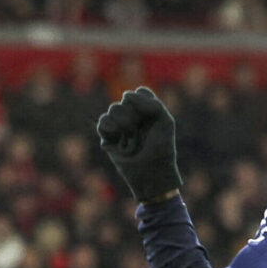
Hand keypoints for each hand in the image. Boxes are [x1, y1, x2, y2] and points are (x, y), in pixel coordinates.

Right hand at [95, 87, 183, 203]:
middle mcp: (133, 114)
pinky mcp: (108, 136)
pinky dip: (110, 132)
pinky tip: (117, 144)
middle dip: (133, 118)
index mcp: (147, 109)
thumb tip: (125, 95)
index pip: (139, 93)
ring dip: (123, 126)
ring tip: (130, 141)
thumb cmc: (161, 148)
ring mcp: (119, 124)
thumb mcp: (164, 121)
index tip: (151, 119)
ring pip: (112, 110)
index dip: (143, 105)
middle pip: (124, 101)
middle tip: (140, 135)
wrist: (150, 174)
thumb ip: (150, 102)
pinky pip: (102, 123)